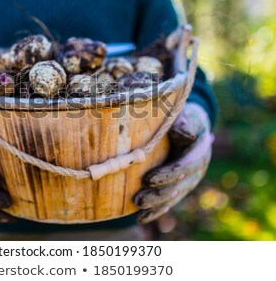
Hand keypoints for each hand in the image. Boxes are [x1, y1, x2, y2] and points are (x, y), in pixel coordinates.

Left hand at [134, 103, 212, 223]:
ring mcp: (188, 182)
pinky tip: (141, 219)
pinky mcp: (179, 188)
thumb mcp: (188, 118)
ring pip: (172, 197)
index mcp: (198, 153)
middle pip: (176, 187)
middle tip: (138, 199)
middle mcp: (195, 171)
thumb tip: (181, 129)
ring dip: (155, 206)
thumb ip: (185, 124)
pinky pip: (169, 202)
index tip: (148, 179)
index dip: (167, 175)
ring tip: (138, 210)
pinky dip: (156, 211)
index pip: (183, 167)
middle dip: (157, 194)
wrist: (193, 128)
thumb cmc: (185, 120)